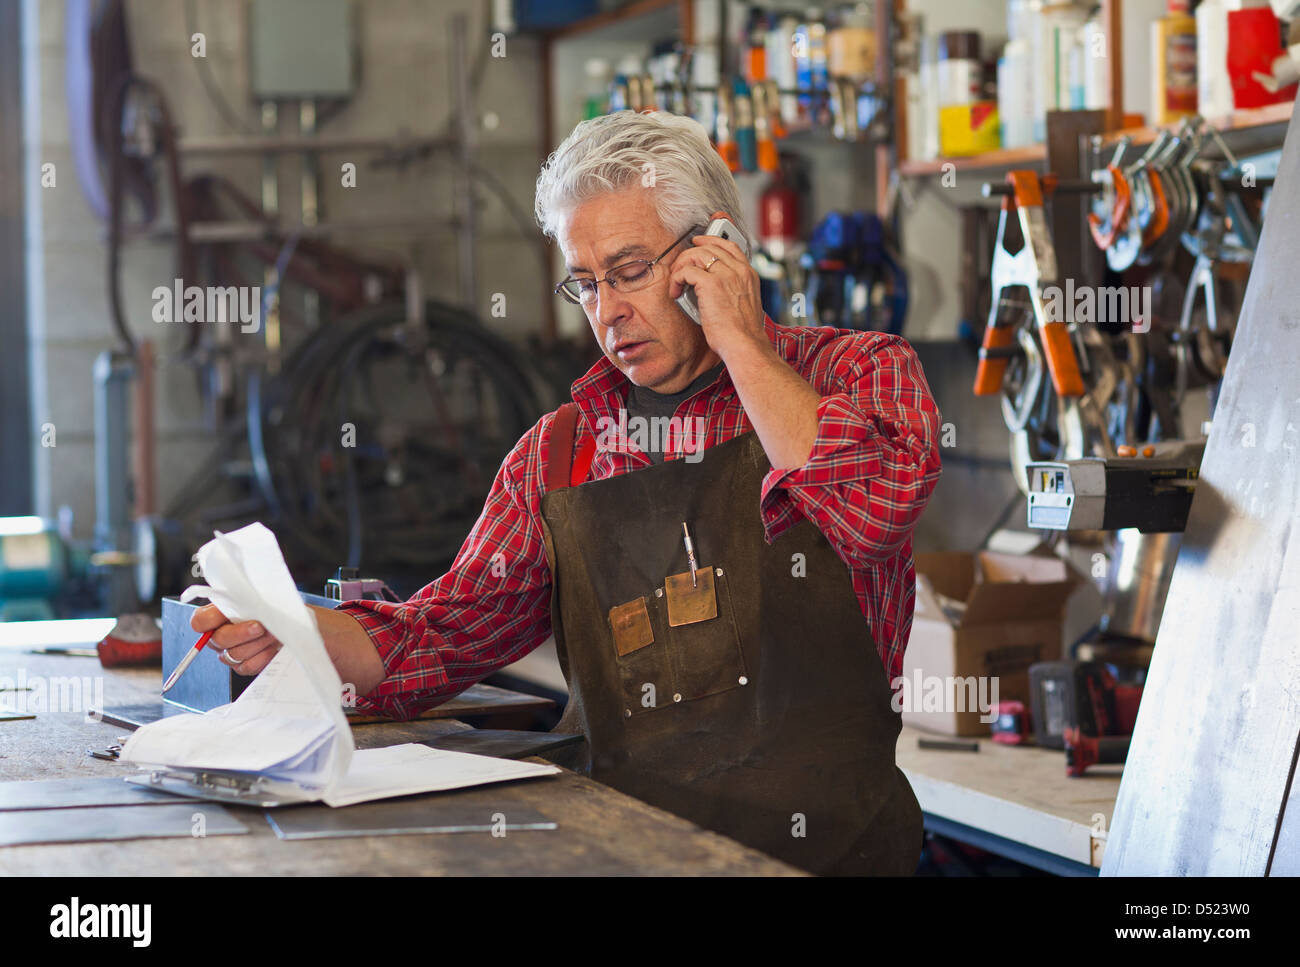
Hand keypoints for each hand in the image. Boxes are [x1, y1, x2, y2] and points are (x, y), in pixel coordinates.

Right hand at [190, 603, 281, 676]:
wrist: (282, 621)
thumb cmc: (264, 607)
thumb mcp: (251, 597)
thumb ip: (240, 598)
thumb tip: (241, 599)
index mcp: (213, 618)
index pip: (200, 621)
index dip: (210, 619)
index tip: (228, 614)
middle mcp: (217, 638)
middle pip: (220, 639)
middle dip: (243, 633)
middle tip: (260, 626)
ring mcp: (229, 654)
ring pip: (236, 654)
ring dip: (258, 642)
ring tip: (272, 633)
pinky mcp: (243, 666)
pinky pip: (249, 665)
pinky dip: (263, 655)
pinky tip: (272, 646)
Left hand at [668, 234, 768, 359]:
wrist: (745, 344)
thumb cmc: (744, 334)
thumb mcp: (745, 305)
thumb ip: (734, 291)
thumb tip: (713, 291)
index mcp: (748, 275)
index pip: (730, 246)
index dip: (711, 240)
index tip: (698, 243)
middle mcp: (739, 270)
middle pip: (709, 246)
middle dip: (689, 254)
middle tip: (679, 268)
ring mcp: (726, 275)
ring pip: (696, 254)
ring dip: (681, 266)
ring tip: (677, 282)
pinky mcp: (711, 284)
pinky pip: (687, 270)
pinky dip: (677, 279)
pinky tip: (676, 292)